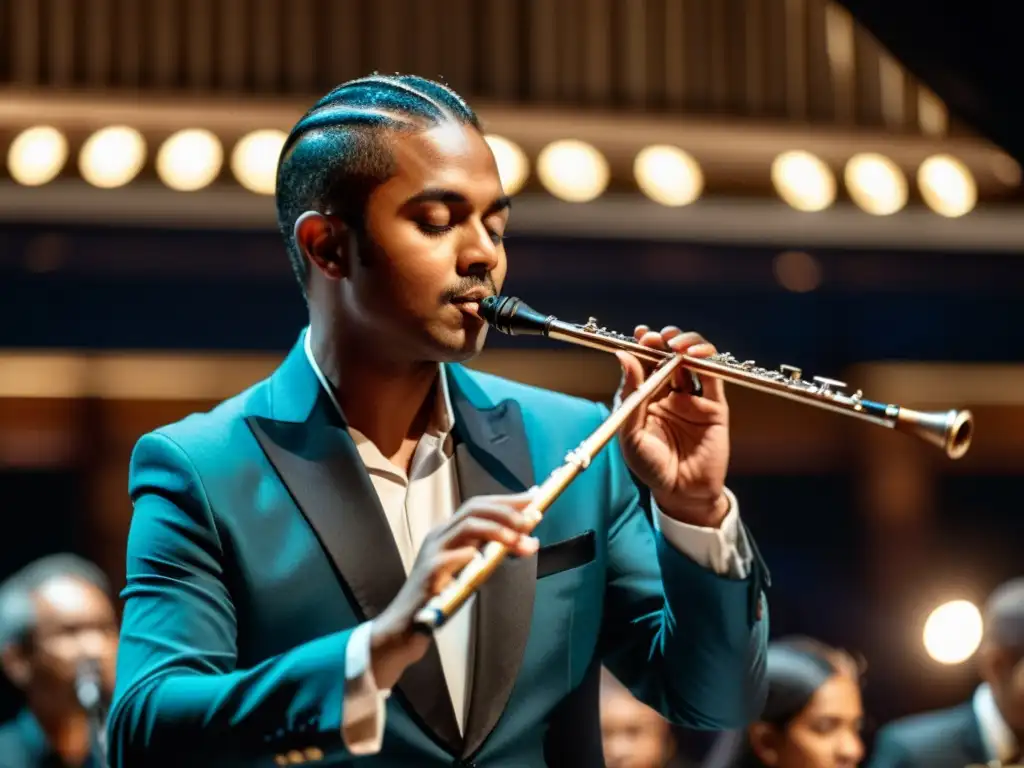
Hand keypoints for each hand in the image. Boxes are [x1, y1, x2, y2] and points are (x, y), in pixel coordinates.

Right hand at [369, 489, 538, 688]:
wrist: (405, 628)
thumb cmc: (440, 599)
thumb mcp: (471, 572)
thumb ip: (494, 555)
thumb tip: (529, 541)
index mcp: (449, 533)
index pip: (479, 506)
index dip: (506, 500)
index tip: (534, 498)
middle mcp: (439, 537)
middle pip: (473, 509)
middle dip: (505, 510)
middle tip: (530, 520)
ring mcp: (431, 554)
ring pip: (464, 527)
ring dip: (495, 530)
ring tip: (516, 540)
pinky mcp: (426, 576)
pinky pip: (446, 559)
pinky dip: (466, 555)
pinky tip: (480, 559)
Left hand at [615, 326, 730, 527]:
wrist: (681, 493)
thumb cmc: (651, 467)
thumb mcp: (630, 432)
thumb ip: (630, 394)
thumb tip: (623, 355)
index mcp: (646, 398)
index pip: (645, 363)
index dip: (643, 345)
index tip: (640, 334)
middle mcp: (670, 394)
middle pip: (668, 356)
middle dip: (663, 341)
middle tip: (656, 337)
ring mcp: (693, 398)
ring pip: (692, 360)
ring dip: (685, 343)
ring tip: (675, 342)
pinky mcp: (714, 405)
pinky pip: (712, 376)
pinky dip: (706, 359)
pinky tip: (694, 353)